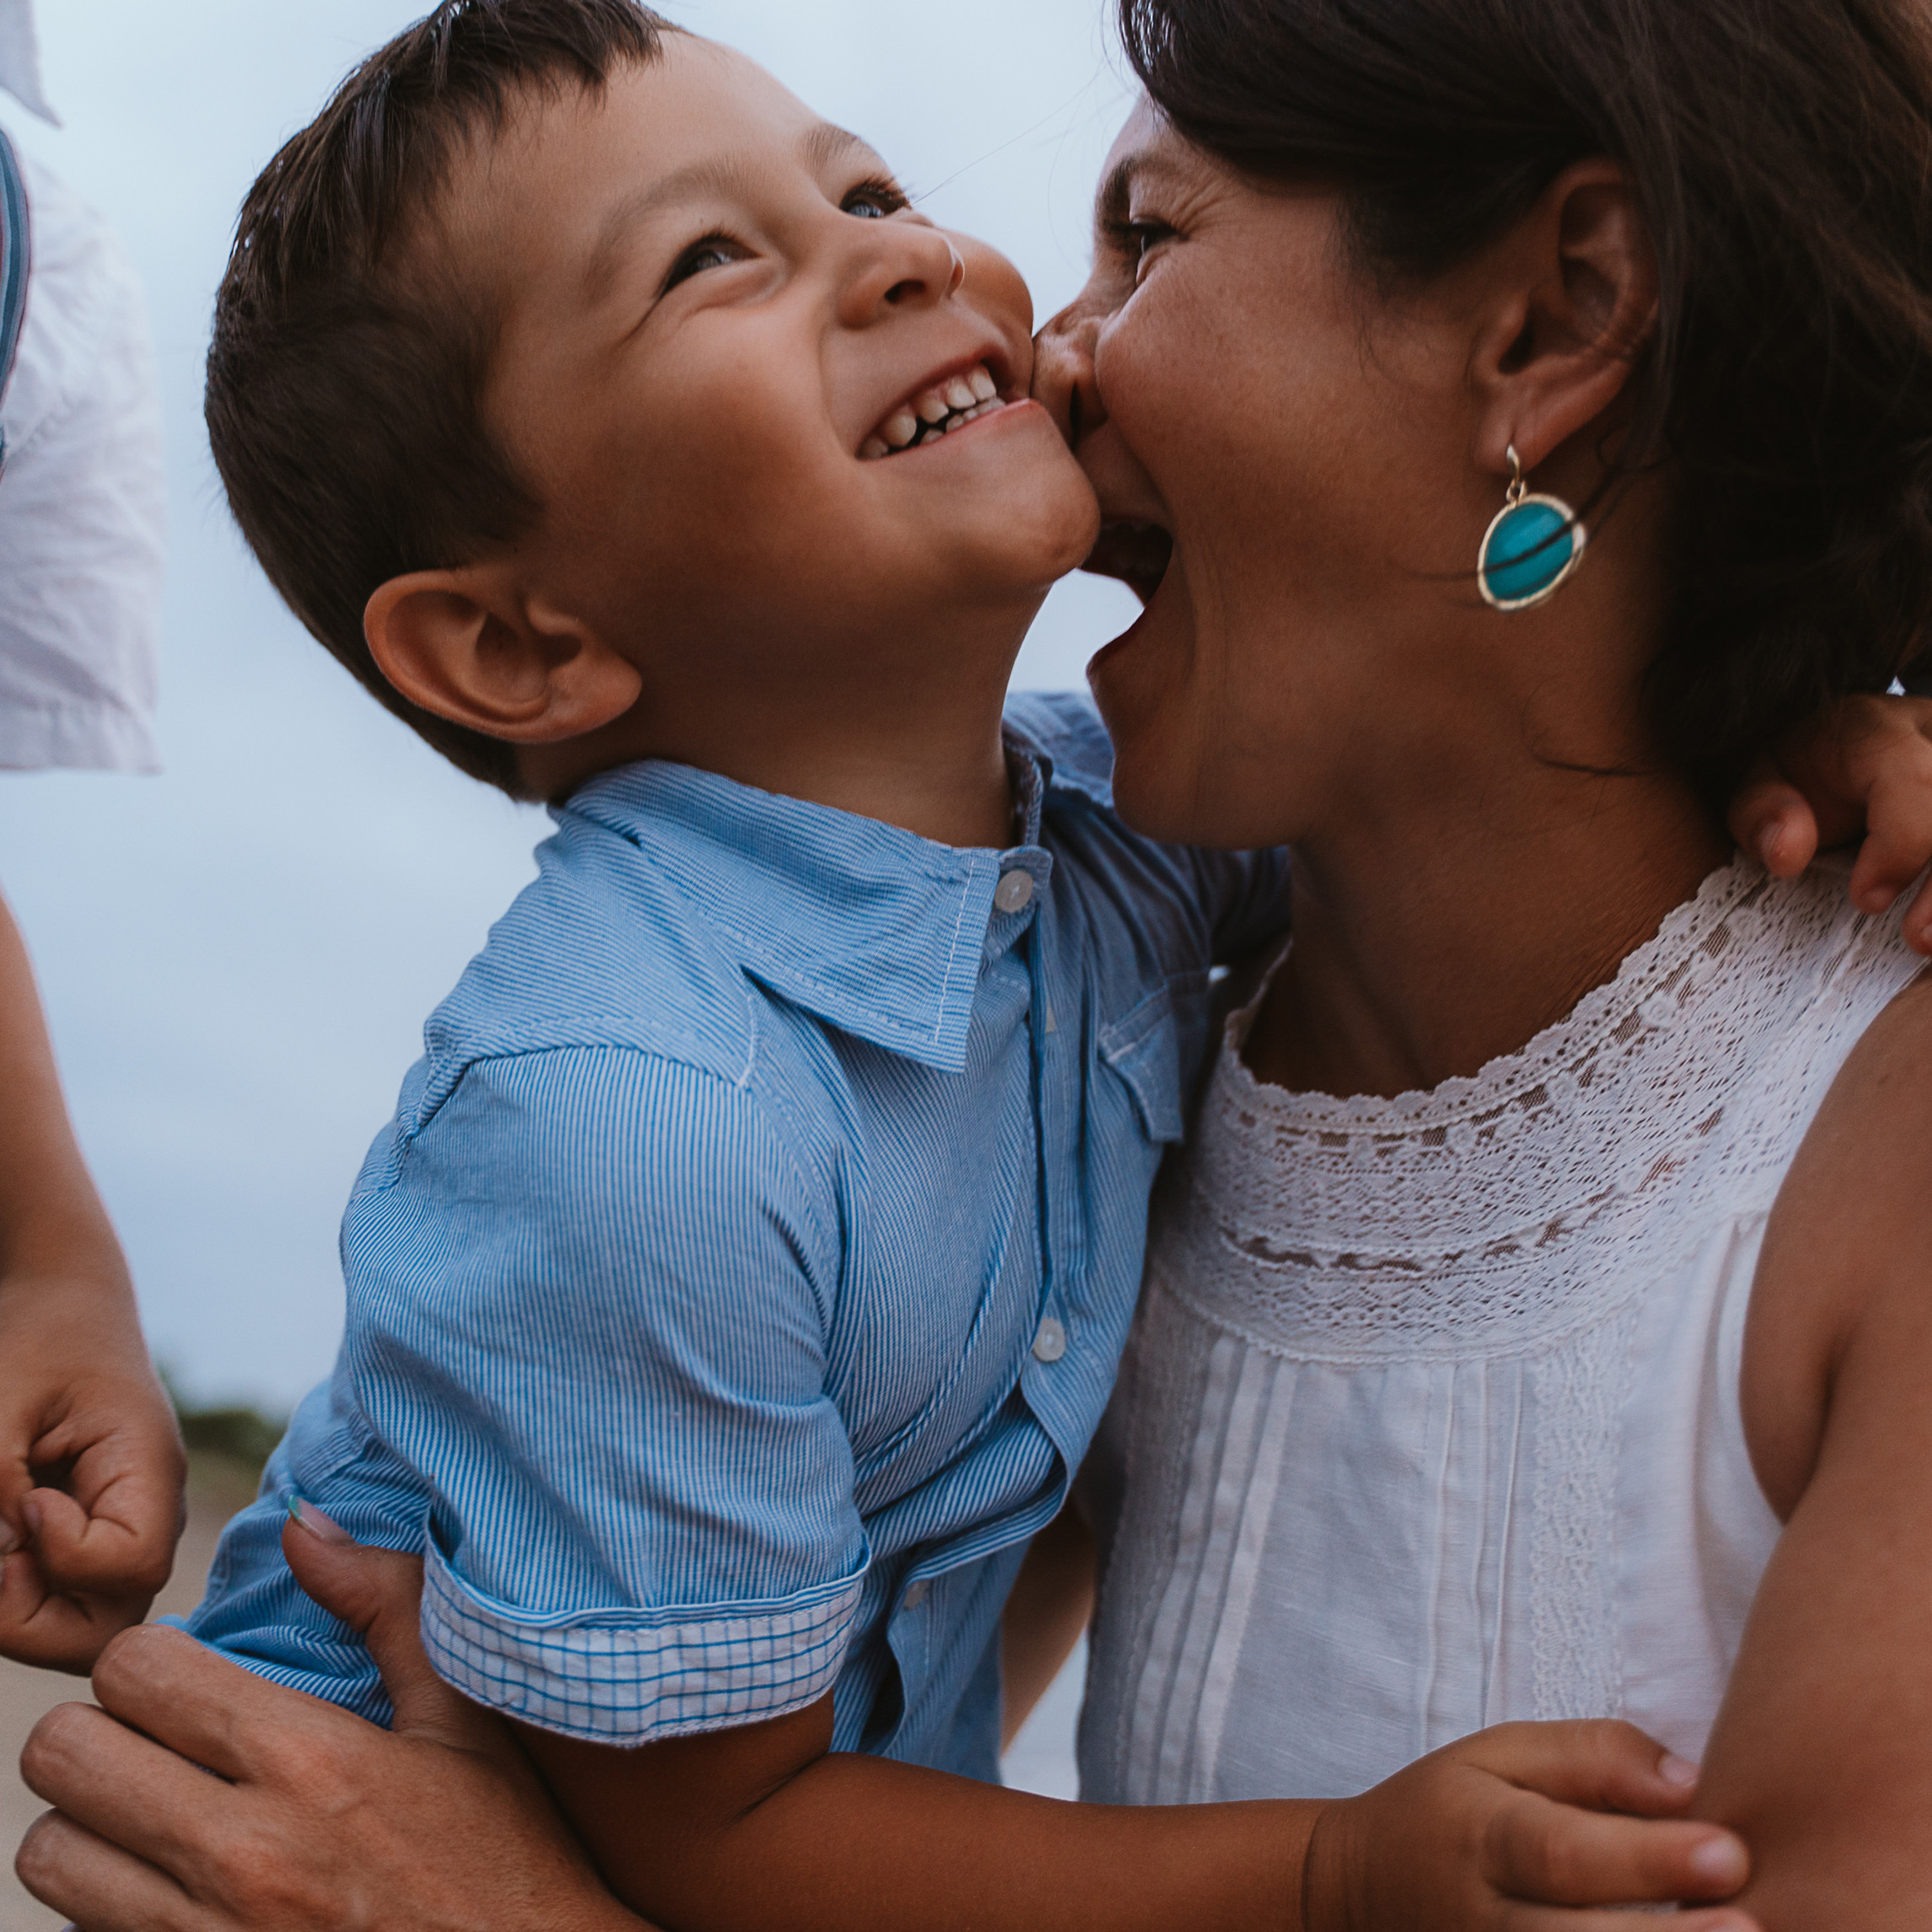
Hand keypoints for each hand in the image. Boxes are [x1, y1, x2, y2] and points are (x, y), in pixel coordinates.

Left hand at [0, 1272, 184, 1671]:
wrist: (64, 1302)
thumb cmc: (37, 1338)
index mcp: (148, 1469)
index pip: (132, 1566)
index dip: (63, 1559)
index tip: (25, 1504)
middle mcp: (151, 1512)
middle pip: (111, 1622)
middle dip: (29, 1620)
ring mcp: (125, 1529)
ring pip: (83, 1625)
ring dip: (17, 1610)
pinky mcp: (94, 1535)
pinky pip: (62, 1600)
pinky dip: (16, 1592)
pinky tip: (2, 1540)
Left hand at [16, 1509, 647, 1931]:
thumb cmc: (502, 1852)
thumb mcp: (463, 1719)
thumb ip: (385, 1605)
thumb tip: (305, 1524)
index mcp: (307, 1759)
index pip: (135, 1670)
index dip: (147, 1656)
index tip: (184, 1670)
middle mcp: (239, 1851)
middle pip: (64, 1755)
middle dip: (99, 1728)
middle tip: (151, 1735)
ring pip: (49, 1854)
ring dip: (90, 1823)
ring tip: (151, 1812)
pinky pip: (82, 1931)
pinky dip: (109, 1900)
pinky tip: (170, 1884)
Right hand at [1302, 1720, 1757, 1930]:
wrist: (1362, 1891)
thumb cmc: (1456, 1811)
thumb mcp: (1500, 1753)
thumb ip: (1592, 1756)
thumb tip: (1689, 1785)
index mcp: (1483, 1838)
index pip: (1563, 1853)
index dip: (1645, 1858)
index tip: (1729, 1850)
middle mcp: (1488, 1921)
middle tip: (1753, 1927)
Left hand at [1726, 694, 1931, 952]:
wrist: (1829, 749)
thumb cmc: (1800, 773)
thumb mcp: (1760, 786)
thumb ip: (1762, 814)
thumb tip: (1788, 856)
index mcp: (1876, 731)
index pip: (1913, 780)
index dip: (1901, 844)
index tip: (1866, 899)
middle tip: (1919, 937)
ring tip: (1930, 942)